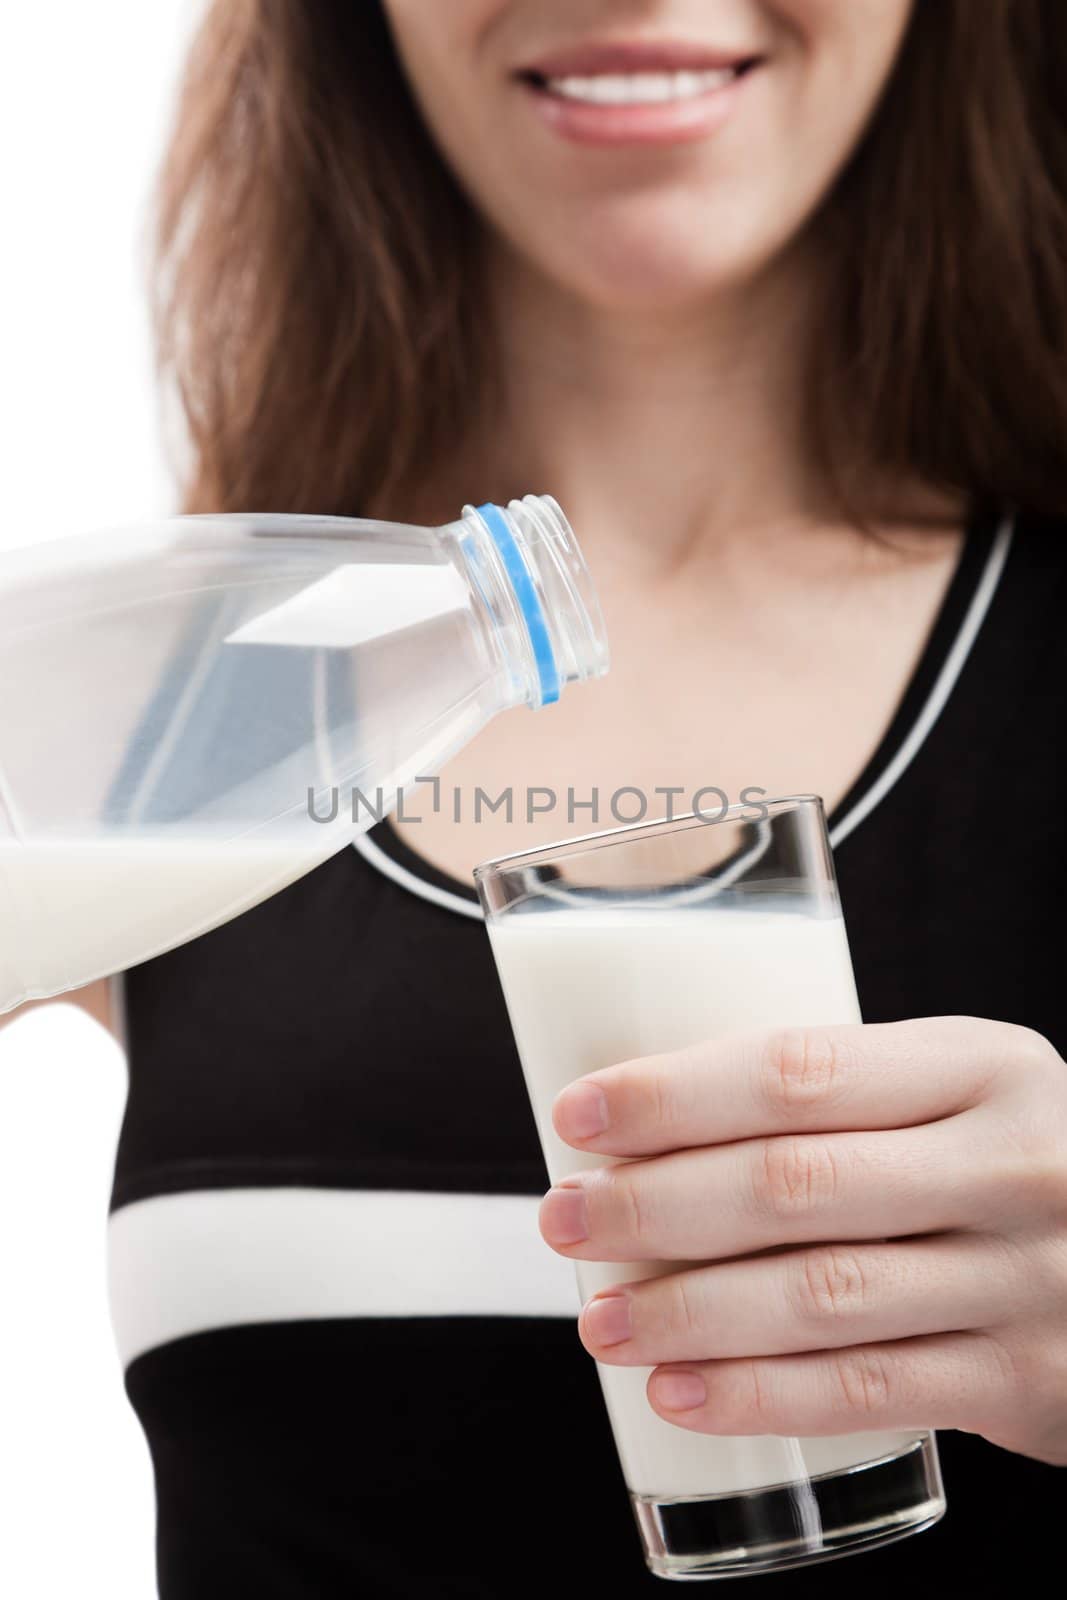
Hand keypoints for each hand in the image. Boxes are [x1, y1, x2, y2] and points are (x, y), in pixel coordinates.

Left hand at [538, 1017, 1066, 1464]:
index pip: (799, 1070)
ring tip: (599, 1318)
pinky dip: (760, 1396)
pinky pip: (867, 1390)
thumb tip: (652, 1130)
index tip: (578, 1114)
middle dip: (655, 1205)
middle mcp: (1010, 1164)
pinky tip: (678, 1392)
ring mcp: (1024, 1278)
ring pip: (820, 1297)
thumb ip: (850, 1102)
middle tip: (565, 1218)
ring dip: (687, 1311)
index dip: (674, 1095)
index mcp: (982, 1065)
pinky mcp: (1024, 1380)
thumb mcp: (963, 1094)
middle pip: (794, 1184)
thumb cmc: (1015, 1159)